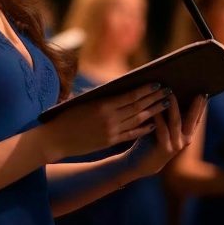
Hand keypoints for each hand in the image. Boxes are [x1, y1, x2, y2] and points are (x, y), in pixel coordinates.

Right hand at [40, 83, 174, 161]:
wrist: (55, 139)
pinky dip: (143, 128)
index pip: (130, 96)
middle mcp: (109, 118)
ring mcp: (111, 131)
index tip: (157, 82)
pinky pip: (130, 134)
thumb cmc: (66, 115)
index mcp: (102, 105)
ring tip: (165, 104)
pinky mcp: (109, 142)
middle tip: (168, 91)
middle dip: (154, 98)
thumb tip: (119, 88)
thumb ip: (102, 95)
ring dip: (153, 111)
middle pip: (137, 106)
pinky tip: (153, 124)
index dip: (145, 89)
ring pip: (137, 119)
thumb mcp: (83, 101)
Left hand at [123, 93, 206, 178]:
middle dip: (196, 105)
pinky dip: (159, 118)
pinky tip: (156, 108)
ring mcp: (175, 145)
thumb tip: (173, 94)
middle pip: (192, 119)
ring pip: (176, 122)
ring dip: (173, 107)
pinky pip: (162, 129)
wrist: (142, 163)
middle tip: (198, 93)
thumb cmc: (152, 140)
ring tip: (170, 93)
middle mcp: (184, 140)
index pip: (197, 118)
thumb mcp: (166, 128)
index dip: (201, 107)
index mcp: (186, 135)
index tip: (204, 94)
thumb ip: (172, 116)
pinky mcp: (164, 148)